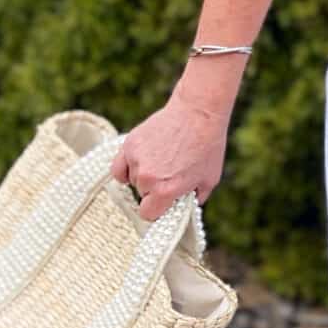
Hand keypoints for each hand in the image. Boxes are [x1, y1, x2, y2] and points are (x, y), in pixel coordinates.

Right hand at [109, 90, 228, 222]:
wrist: (198, 113)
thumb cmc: (207, 147)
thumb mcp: (209, 180)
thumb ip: (194, 200)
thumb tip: (183, 209)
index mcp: (166, 190)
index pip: (148, 214)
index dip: (157, 210)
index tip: (164, 203)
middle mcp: (148, 178)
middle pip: (142, 195)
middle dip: (154, 190)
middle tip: (170, 174)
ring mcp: (136, 160)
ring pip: (132, 180)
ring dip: (142, 176)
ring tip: (162, 161)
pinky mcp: (129, 144)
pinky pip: (119, 167)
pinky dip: (126, 168)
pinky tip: (139, 163)